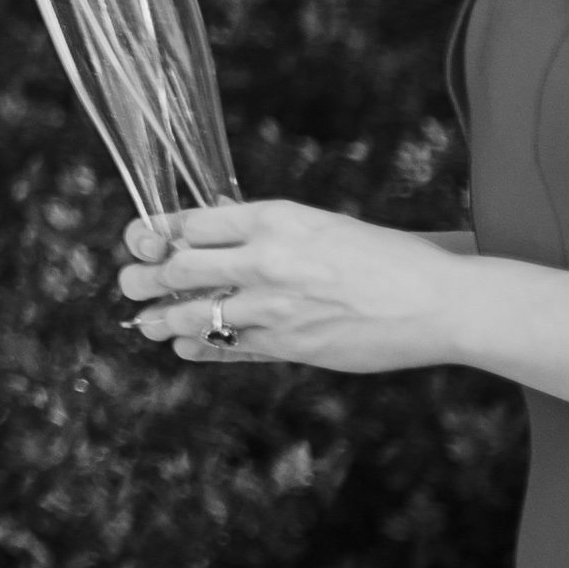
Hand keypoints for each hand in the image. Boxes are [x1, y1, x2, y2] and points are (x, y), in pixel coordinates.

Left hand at [118, 201, 472, 372]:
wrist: (440, 302)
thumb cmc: (389, 259)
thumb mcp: (325, 227)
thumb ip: (269, 230)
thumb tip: (216, 224)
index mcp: (277, 219)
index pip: (191, 222)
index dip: (157, 232)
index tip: (141, 239)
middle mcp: (267, 259)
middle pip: (179, 266)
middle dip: (144, 276)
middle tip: (128, 281)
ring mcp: (274, 307)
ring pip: (192, 313)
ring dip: (161, 317)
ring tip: (144, 319)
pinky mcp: (287, 346)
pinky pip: (226, 348)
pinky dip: (197, 348)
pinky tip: (181, 347)